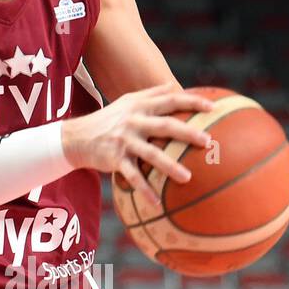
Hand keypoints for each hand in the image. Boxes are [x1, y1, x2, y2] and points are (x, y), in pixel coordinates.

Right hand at [61, 83, 212, 206]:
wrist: (75, 137)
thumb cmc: (108, 119)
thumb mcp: (126, 102)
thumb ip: (151, 94)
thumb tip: (173, 85)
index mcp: (139, 106)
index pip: (169, 100)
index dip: (191, 101)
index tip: (213, 106)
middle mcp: (133, 121)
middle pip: (164, 125)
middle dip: (187, 133)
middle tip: (207, 141)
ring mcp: (124, 141)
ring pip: (151, 154)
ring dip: (170, 166)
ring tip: (187, 177)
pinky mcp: (115, 159)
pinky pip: (132, 176)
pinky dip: (144, 190)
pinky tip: (156, 203)